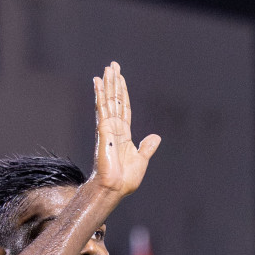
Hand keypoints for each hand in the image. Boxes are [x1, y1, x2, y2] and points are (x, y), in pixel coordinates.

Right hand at [91, 62, 161, 196]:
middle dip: (114, 82)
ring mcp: (108, 128)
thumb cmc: (125, 179)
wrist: (115, 188)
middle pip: (115, 100)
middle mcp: (114, 128)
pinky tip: (98, 82)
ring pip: (108, 100)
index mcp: (124, 134)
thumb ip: (147, 147)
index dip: (123, 93)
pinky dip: (100, 94)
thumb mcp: (142, 160)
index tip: (120, 79)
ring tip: (107, 68)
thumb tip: (156, 137)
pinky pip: (102, 109)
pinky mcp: (103, 130)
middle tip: (113, 65)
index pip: (124, 108)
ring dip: (108, 83)